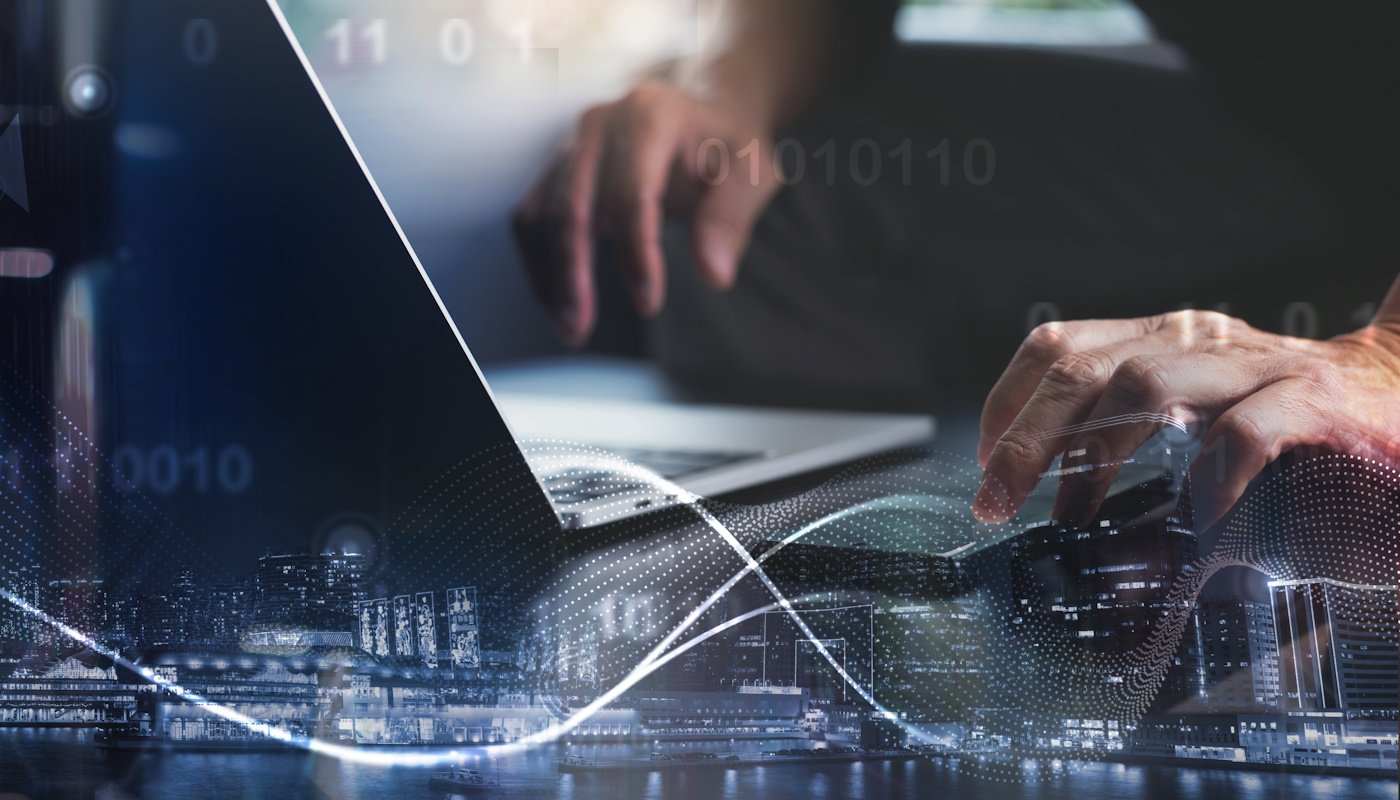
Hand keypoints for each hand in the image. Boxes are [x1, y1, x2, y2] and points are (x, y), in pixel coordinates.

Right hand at [512, 80, 780, 345]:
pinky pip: (532, 218)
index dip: (636, 251)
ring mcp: (571, 145)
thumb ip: (732, 219)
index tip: (649, 303)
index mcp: (651, 118)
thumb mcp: (752, 172)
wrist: (700, 107)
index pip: (632, 192)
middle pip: (570, 203)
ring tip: (570, 328)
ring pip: (541, 213)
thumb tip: (715, 275)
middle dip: (572, 271)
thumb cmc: (727, 143)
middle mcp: (600, 126)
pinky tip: (558, 304)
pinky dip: (539, 264)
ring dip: (550, 275)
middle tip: (582, 327)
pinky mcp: (557, 169)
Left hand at [973, 310, 1399, 527]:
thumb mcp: (1198, 424)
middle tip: (994, 501)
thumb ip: (1133, 445)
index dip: (1008, 401)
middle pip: (1084, 368)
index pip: (1060, 346)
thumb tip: (1058, 506)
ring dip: (1091, 456)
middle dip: (1025, 438)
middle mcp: (1204, 340)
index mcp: (1165, 339)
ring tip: (1072, 515)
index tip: (983, 461)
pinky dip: (1210, 476)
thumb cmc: (1294, 428)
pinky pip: (1247, 431)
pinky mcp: (1320, 405)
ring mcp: (1262, 366)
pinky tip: (1193, 518)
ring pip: (1146, 383)